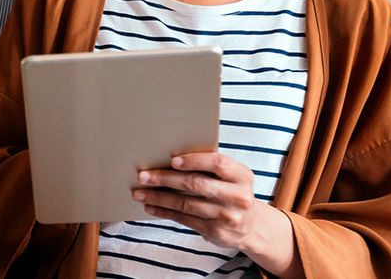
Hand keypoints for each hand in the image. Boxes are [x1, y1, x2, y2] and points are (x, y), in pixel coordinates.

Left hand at [134, 152, 296, 274]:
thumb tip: (167, 158)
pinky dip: (164, 212)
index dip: (194, 160)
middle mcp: (238, 197)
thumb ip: (209, 168)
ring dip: (158, 197)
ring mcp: (227, 216)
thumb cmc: (232, 193)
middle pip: (196, 184)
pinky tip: (150, 206)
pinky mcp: (215, 231)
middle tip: (143, 176)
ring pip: (185, 204)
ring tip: (139, 193)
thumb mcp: (231, 178)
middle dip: (165, 179)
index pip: (218, 163)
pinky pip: (184, 219)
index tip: (172, 160)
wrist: (251, 226)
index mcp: (242, 176)